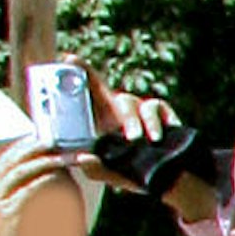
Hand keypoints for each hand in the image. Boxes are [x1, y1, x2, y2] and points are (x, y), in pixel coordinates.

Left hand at [89, 76, 215, 226]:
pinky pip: (156, 107)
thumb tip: (81, 159)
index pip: (85, 93)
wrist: (166, 176)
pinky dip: (158, 122)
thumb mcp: (108, 172)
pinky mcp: (160, 112)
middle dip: (94, 81)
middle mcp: (116, 109)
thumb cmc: (131, 172)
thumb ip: (94, 167)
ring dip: (134, 121)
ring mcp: (138, 108)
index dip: (77, 74)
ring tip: (138, 139)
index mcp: (101, 120)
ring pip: (130, 103)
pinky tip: (163, 134)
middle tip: (89, 94)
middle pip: (104, 89)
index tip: (68, 58)